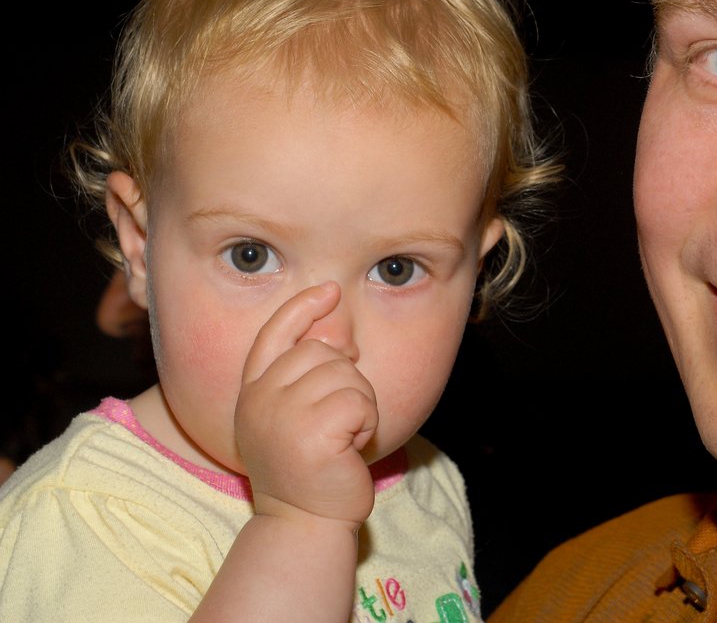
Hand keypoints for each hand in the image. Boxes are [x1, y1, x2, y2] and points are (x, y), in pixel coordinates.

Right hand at [235, 282, 376, 527]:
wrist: (305, 522)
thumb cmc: (310, 469)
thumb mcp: (297, 417)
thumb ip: (307, 378)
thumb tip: (341, 339)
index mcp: (252, 393)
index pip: (274, 335)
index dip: (302, 308)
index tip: (330, 291)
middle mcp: (260, 400)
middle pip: (321, 351)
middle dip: (346, 379)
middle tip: (340, 421)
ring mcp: (282, 415)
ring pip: (346, 374)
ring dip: (360, 404)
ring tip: (343, 437)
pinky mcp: (311, 433)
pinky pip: (360, 401)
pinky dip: (368, 423)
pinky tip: (351, 448)